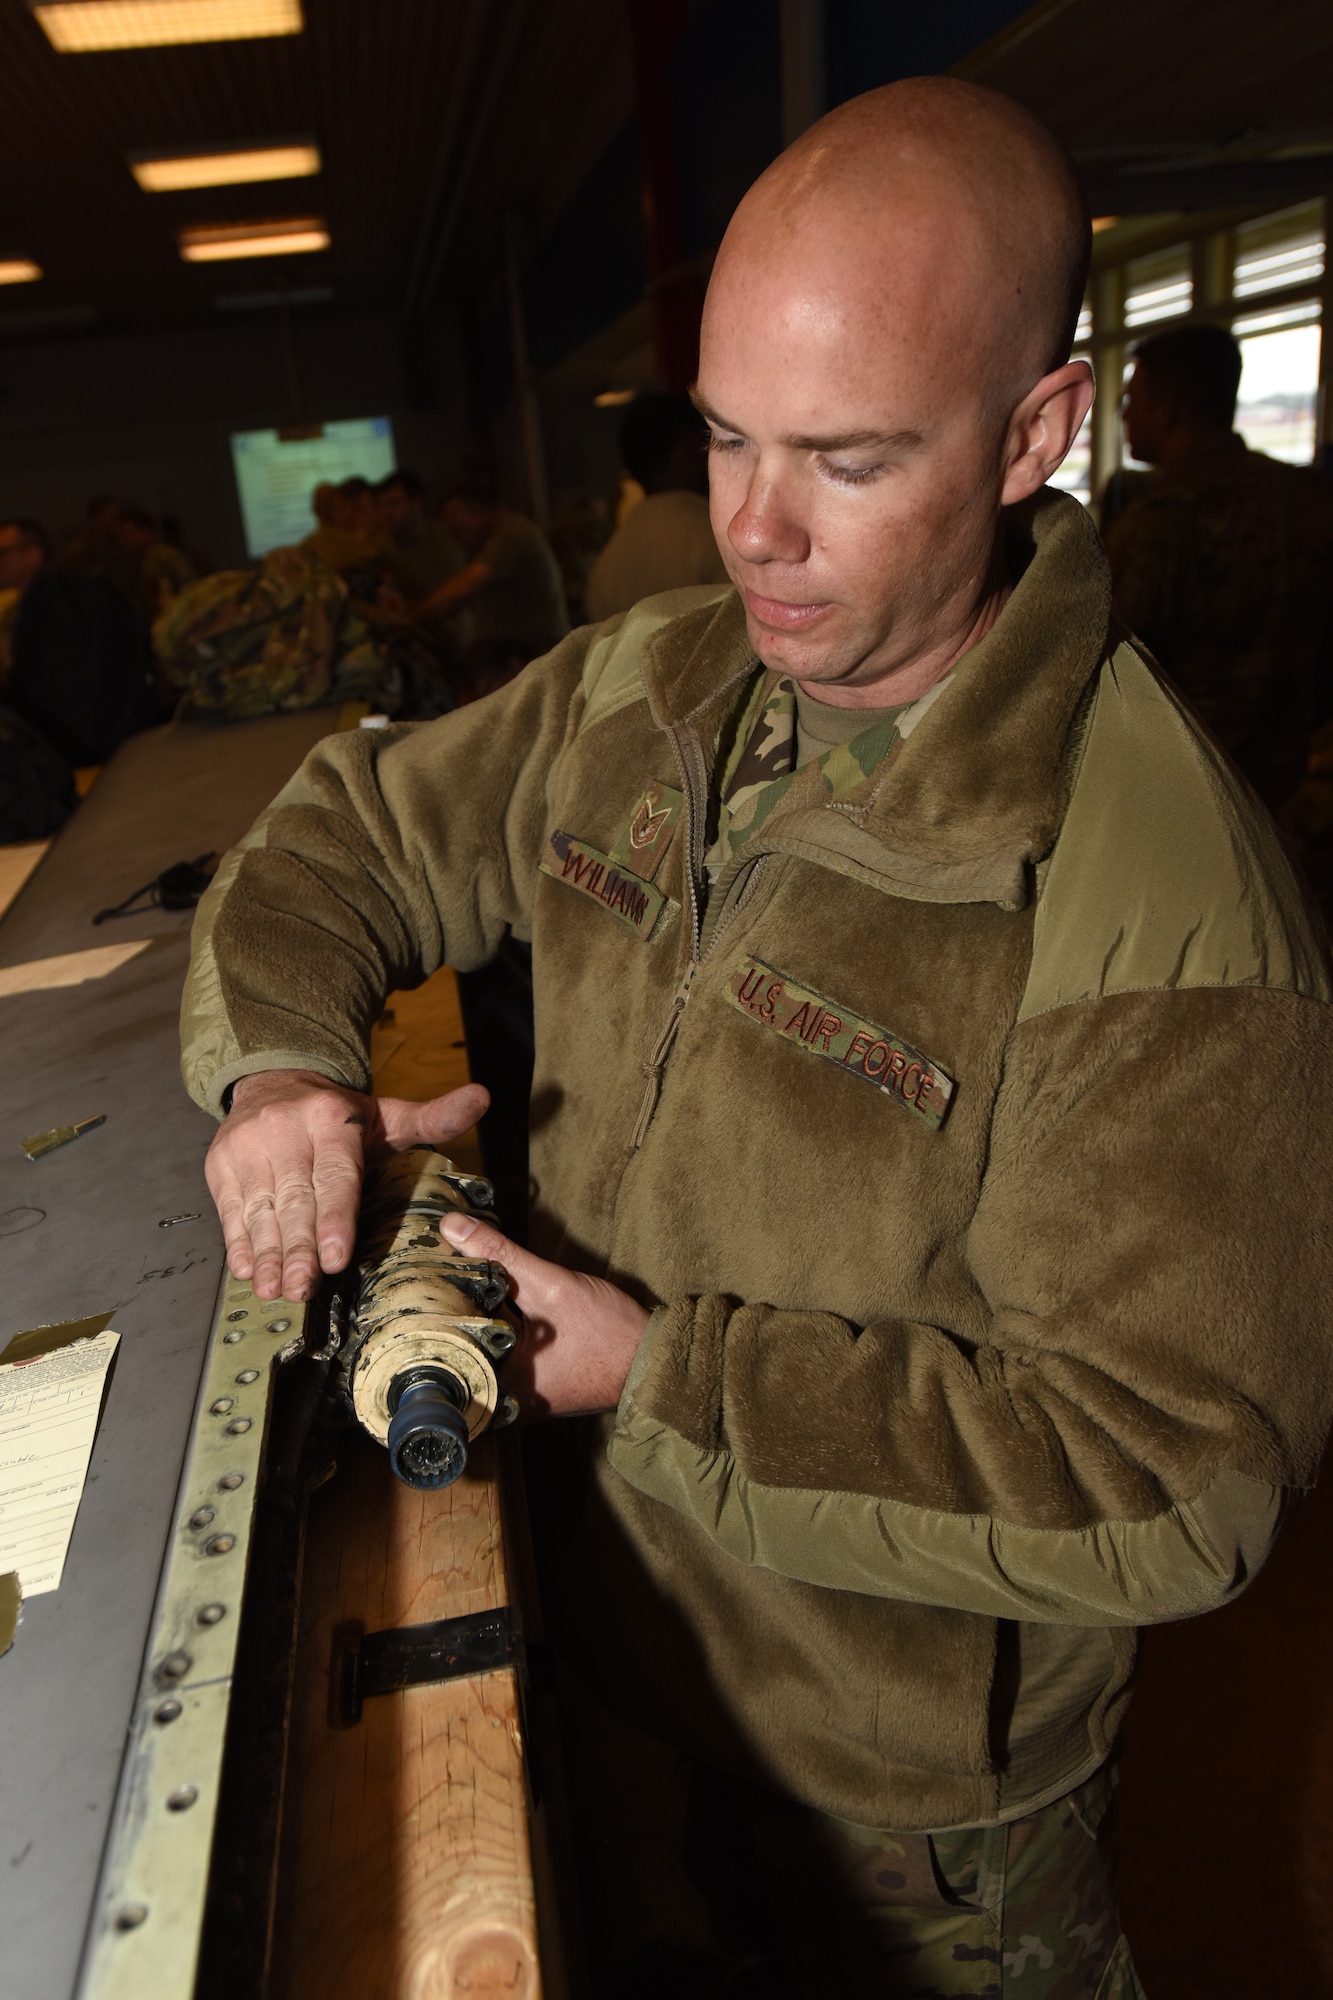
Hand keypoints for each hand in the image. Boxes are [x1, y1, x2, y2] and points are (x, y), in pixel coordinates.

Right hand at [207, 1068, 489, 1303]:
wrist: (272, 1081)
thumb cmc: (338, 1114)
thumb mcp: (387, 1114)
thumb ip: (434, 1118)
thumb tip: (484, 1098)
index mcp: (330, 1119)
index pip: (336, 1177)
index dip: (335, 1220)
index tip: (336, 1259)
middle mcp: (285, 1131)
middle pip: (296, 1201)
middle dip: (299, 1250)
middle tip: (303, 1289)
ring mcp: (248, 1147)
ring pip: (261, 1210)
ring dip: (268, 1254)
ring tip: (276, 1289)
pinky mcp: (220, 1164)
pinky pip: (232, 1210)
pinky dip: (239, 1243)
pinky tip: (248, 1271)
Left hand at [440, 1212, 648, 1417]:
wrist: (655, 1360)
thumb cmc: (609, 1333)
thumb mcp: (551, 1285)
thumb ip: (501, 1254)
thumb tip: (454, 1226)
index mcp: (499, 1387)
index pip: (445, 1345)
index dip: (432, 1306)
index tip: (422, 1275)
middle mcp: (504, 1402)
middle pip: (460, 1349)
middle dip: (451, 1310)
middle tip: (435, 1273)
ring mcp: (522, 1398)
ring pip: (482, 1351)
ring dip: (474, 1319)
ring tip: (457, 1283)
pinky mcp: (538, 1388)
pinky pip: (504, 1358)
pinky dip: (497, 1331)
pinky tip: (494, 1304)